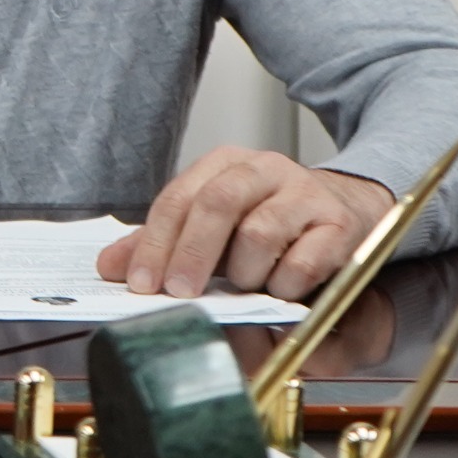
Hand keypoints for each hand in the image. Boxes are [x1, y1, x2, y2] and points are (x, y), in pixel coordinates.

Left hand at [96, 147, 394, 300]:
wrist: (348, 207)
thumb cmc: (269, 219)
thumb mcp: (213, 225)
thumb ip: (162, 243)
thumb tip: (109, 266)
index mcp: (223, 164)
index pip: (178, 199)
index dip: (154, 243)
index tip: (141, 283)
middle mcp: (264, 169)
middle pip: (217, 203)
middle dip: (191, 253)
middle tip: (179, 293)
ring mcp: (305, 193)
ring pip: (260, 232)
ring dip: (243, 271)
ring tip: (241, 286)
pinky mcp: (340, 224)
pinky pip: (306, 259)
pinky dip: (285, 283)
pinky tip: (279, 291)